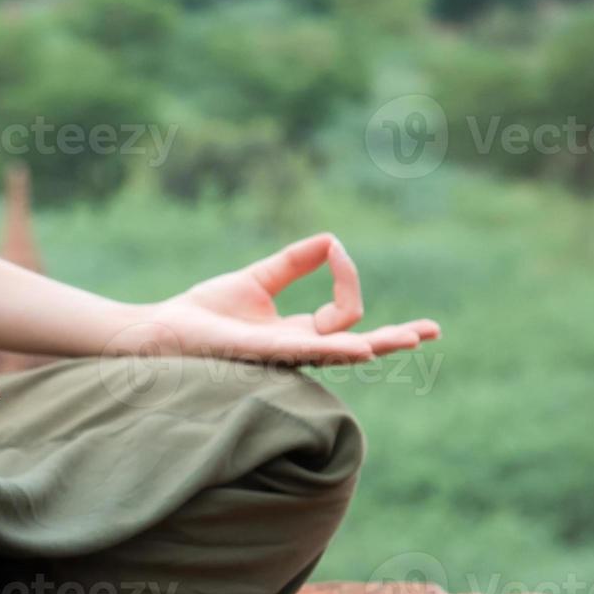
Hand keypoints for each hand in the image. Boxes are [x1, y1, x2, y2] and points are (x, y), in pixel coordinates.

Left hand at [135, 233, 440, 365]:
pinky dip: (334, 348)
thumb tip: (331, 240)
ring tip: (408, 340)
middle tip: (432, 331)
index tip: (334, 251)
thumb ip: (293, 263)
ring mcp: (279, 354)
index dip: (346, 278)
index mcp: (299, 335)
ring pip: (337, 353)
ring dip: (374, 344)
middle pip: (357, 345)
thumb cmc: (204, 312)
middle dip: (394, 337)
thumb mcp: (258, 280)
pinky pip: (302, 351)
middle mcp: (296, 350)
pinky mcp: (257, 351)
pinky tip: (359, 348)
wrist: (162, 330)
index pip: (345, 314)